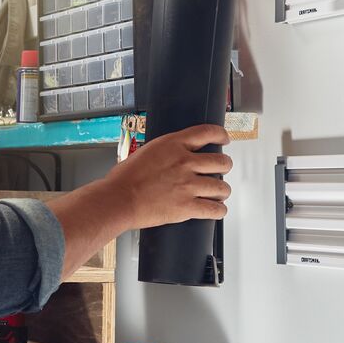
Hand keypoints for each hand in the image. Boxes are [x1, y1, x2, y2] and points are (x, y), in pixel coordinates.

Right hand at [101, 124, 231, 229]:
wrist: (119, 199)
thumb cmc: (124, 178)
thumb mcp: (147, 151)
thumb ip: (166, 151)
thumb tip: (173, 155)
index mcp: (174, 144)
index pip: (208, 132)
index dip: (221, 135)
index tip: (224, 139)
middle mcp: (185, 162)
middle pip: (221, 161)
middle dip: (224, 166)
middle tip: (221, 170)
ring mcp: (188, 185)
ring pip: (221, 186)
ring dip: (222, 191)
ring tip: (218, 193)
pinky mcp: (187, 207)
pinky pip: (215, 209)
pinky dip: (219, 210)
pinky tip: (217, 209)